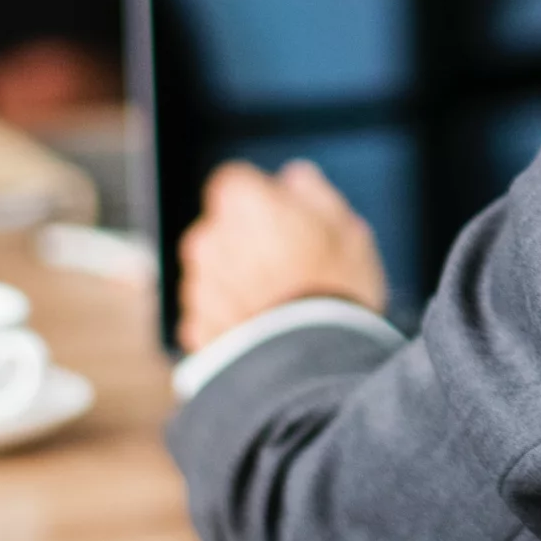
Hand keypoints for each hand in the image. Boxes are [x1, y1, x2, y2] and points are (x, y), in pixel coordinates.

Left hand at [177, 161, 388, 353]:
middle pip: (223, 226)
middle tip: (290, 261)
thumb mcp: (346, 227)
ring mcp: (197, 285)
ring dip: (238, 277)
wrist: (305, 364)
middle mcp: (208, 238)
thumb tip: (294, 177)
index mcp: (243, 203)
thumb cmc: (332, 288)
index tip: (286, 214)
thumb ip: (313, 192)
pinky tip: (265, 325)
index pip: (236, 180)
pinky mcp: (193, 327)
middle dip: (248, 238)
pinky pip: (212, 310)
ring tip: (280, 300)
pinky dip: (231, 314)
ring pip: (216, 268)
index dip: (262, 196)